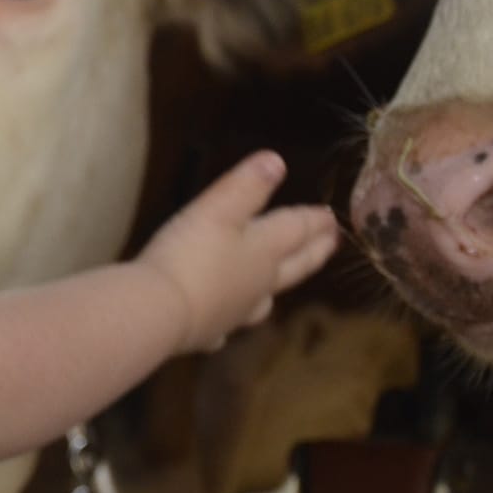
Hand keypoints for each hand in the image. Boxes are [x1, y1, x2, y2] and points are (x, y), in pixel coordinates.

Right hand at [136, 151, 338, 352]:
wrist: (160, 312)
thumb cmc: (190, 255)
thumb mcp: (217, 210)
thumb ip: (247, 186)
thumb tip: (277, 161)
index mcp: (263, 250)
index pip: (296, 230)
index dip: (313, 220)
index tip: (332, 217)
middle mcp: (258, 283)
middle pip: (293, 267)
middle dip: (312, 253)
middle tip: (331, 245)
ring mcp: (234, 312)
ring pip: (262, 300)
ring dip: (273, 291)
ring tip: (278, 289)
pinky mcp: (207, 332)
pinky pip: (223, 326)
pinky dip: (226, 323)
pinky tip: (221, 328)